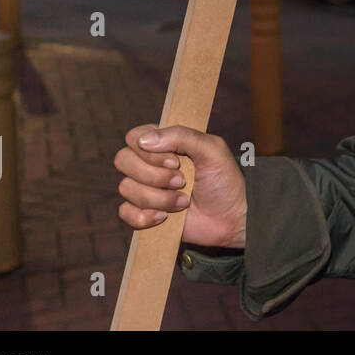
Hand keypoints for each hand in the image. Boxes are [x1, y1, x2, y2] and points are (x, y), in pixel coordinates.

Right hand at [114, 124, 246, 248]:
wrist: (231, 219)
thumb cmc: (225, 180)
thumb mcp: (212, 150)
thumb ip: (182, 136)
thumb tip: (144, 140)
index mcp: (165, 144)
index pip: (134, 137)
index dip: (149, 151)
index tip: (176, 161)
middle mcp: (150, 164)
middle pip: (123, 161)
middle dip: (155, 176)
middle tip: (182, 181)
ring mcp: (145, 188)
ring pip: (126, 188)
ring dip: (159, 198)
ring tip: (183, 202)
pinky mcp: (143, 213)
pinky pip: (125, 212)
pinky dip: (145, 216)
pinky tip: (165, 217)